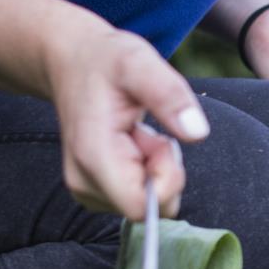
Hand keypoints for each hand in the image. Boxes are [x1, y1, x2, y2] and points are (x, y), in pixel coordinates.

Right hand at [46, 25, 208, 219]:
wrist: (70, 62)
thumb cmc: (104, 61)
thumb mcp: (140, 63)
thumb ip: (169, 95)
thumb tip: (197, 133)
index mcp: (93, 157)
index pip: (141, 207)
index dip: (166, 179)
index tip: (162, 141)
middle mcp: (83, 182)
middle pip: (148, 207)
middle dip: (162, 171)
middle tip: (149, 132)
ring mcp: (86, 189)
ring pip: (146, 203)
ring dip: (153, 169)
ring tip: (137, 133)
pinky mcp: (94, 191)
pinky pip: (138, 197)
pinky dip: (145, 171)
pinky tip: (132, 142)